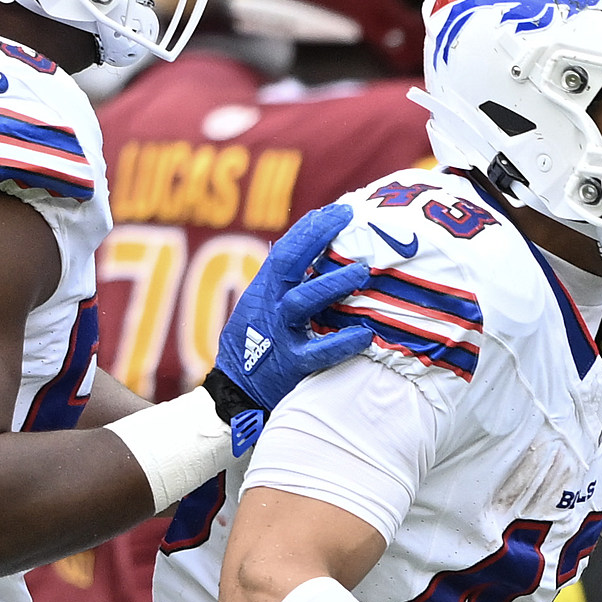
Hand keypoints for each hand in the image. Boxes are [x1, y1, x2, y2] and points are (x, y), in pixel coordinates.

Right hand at [213, 203, 375, 418]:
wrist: (236, 392)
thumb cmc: (260, 345)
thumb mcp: (265, 307)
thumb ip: (291, 284)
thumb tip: (322, 252)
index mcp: (265, 290)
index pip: (286, 251)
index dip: (310, 228)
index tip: (338, 210)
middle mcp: (269, 307)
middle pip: (288, 264)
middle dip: (316, 237)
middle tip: (348, 219)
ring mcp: (279, 335)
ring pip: (301, 302)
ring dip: (331, 284)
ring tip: (361, 272)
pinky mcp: (291, 365)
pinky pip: (318, 352)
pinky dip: (341, 343)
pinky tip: (364, 334)